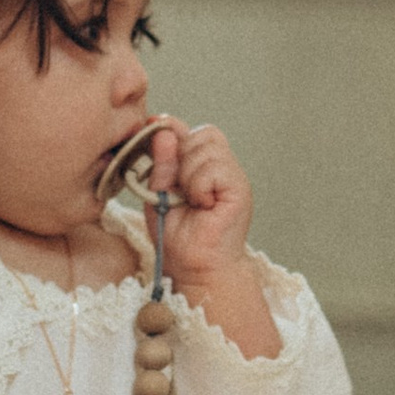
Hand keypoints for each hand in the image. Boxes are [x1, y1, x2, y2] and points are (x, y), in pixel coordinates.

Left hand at [148, 120, 253, 287]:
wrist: (194, 267)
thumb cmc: (177, 236)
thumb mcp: (157, 192)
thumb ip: (159, 162)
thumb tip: (162, 127)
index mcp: (202, 165)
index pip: (191, 130)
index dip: (172, 131)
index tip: (155, 141)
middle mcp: (221, 167)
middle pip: (202, 133)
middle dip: (181, 156)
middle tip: (178, 188)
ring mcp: (233, 176)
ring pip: (207, 148)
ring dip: (189, 174)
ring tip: (190, 199)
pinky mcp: (240, 189)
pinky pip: (214, 168)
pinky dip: (199, 185)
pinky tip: (201, 204)